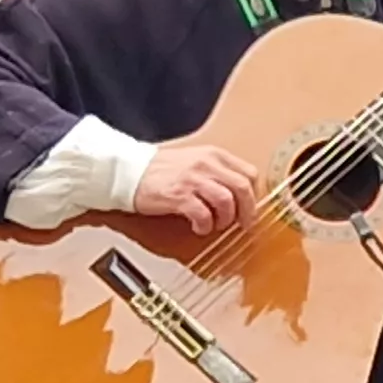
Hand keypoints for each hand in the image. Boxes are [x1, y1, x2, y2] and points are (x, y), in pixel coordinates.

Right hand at [129, 143, 261, 235]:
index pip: (249, 173)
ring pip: (226, 201)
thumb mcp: (195, 161)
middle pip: (243, 188)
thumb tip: (241, 195)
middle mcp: (206, 164)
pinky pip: (203, 214)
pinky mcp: (178, 195)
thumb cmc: (161, 170)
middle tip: (243, 225)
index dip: (254, 195)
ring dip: (225, 219)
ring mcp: (192, 179)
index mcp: (214, 155)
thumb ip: (218, 173)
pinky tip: (199, 227)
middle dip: (248, 211)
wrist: (128, 171)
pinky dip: (205, 225)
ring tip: (216, 225)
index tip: (250, 208)